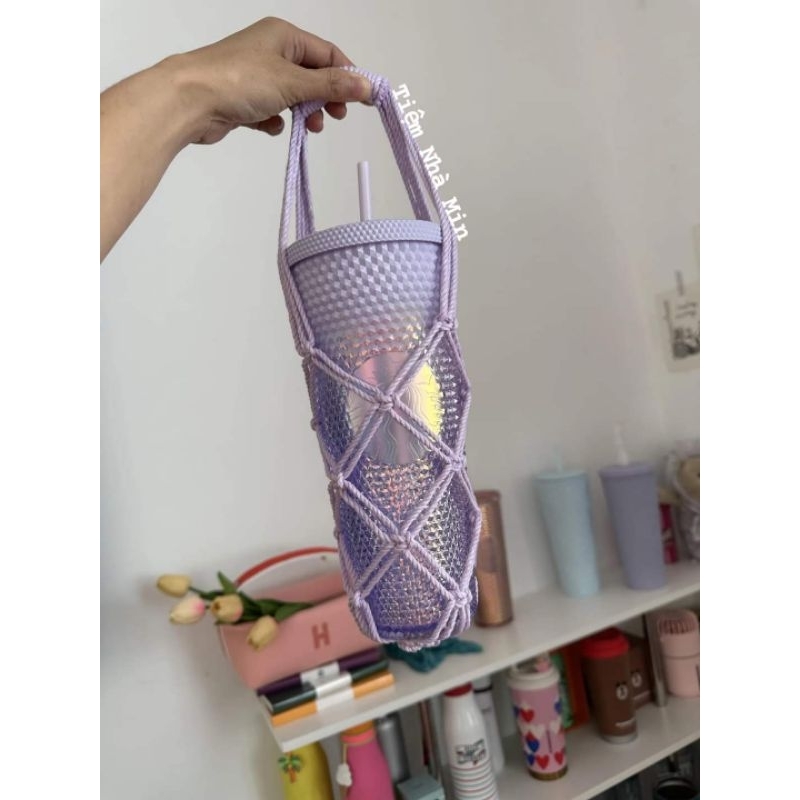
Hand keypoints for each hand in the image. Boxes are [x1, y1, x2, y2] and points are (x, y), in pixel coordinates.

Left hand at [170, 17, 371, 144]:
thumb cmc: (239, 81)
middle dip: (325, 97)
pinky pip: (271, 110)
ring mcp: (256, 75)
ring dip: (304, 112)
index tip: (364, 100)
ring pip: (293, 95)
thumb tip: (367, 85)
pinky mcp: (243, 100)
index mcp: (284, 36)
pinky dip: (276, 121)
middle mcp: (270, 51)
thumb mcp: (293, 82)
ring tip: (309, 128)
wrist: (189, 101)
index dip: (348, 76)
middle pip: (312, 75)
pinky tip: (271, 126)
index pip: (328, 54)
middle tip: (335, 116)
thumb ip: (331, 85)